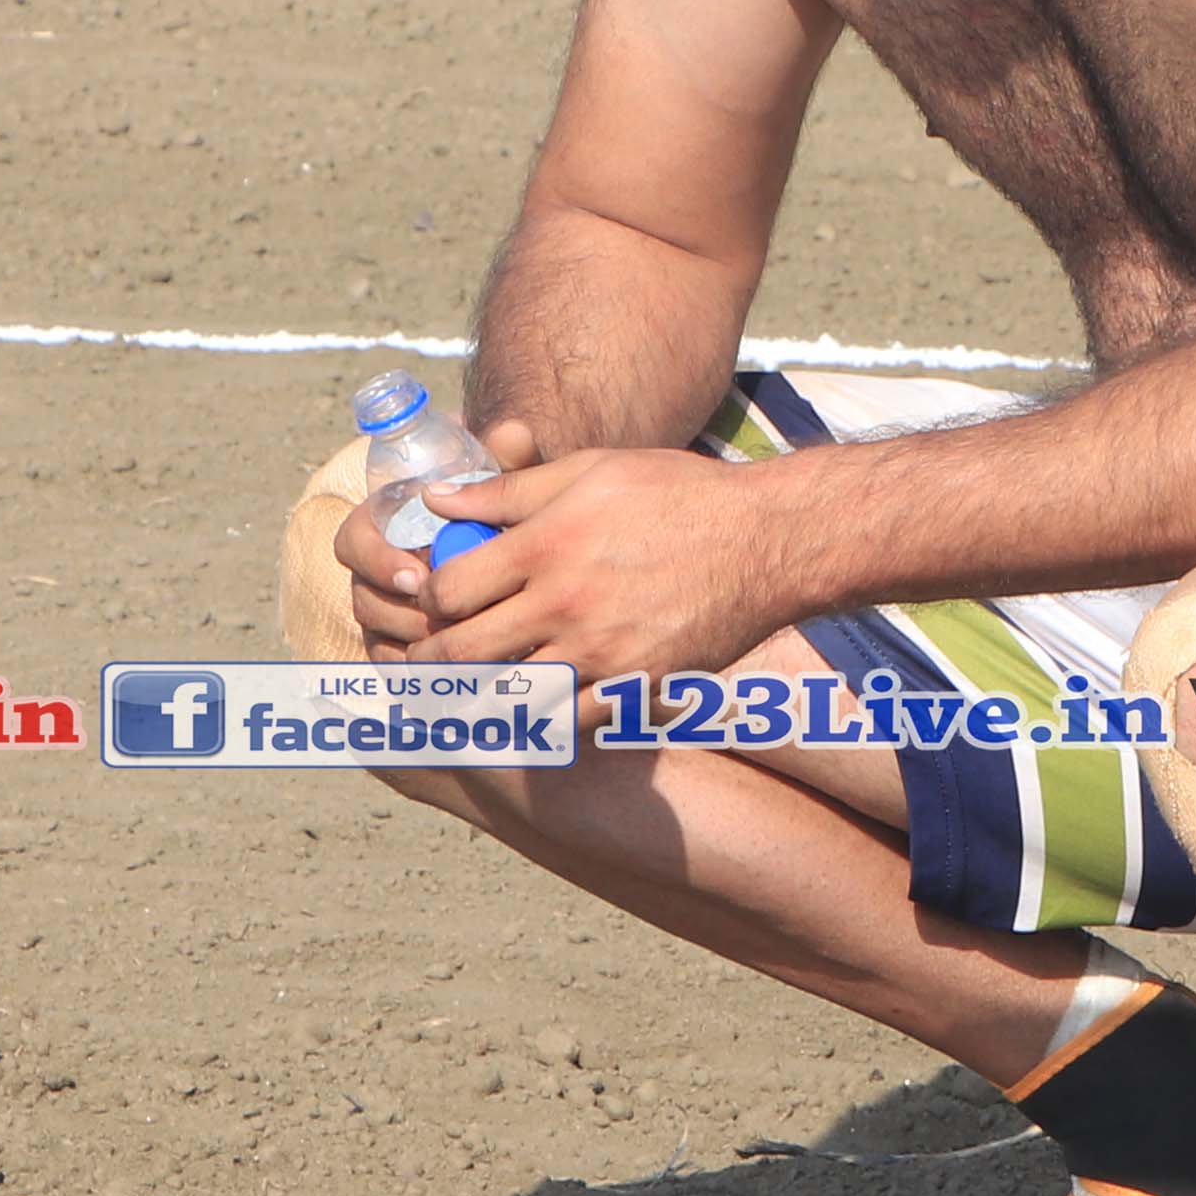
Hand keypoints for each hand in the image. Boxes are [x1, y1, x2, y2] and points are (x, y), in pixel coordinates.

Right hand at [332, 416, 541, 657]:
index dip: (378, 562)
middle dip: (400, 614)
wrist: (509, 549)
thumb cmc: (498, 508)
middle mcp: (373, 570)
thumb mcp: (504, 483)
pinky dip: (421, 677)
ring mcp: (384, 613)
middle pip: (363, 599)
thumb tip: (515, 433)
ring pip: (378, 639)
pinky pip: (395, 671)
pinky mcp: (400, 650)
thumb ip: (504, 459)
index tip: (418, 576)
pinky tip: (459, 677)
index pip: (353, 541)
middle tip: (443, 623)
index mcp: (382, 523)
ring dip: (414, 647)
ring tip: (460, 648)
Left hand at [397, 436, 807, 688]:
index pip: (448, 591)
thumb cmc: (677, 494)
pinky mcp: (637, 686)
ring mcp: (602, 653)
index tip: (436, 601)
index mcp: (545, 546)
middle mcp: (565, 604)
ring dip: (483, 697)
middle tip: (429, 659)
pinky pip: (570, 723)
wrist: (766, 541)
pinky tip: (536, 706)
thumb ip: (508, 491)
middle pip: (464, 654)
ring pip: (510, 698)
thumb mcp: (590, 472)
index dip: (430, 599)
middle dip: (434, 660)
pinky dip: (544, 720)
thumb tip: (436, 500)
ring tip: (473, 689)